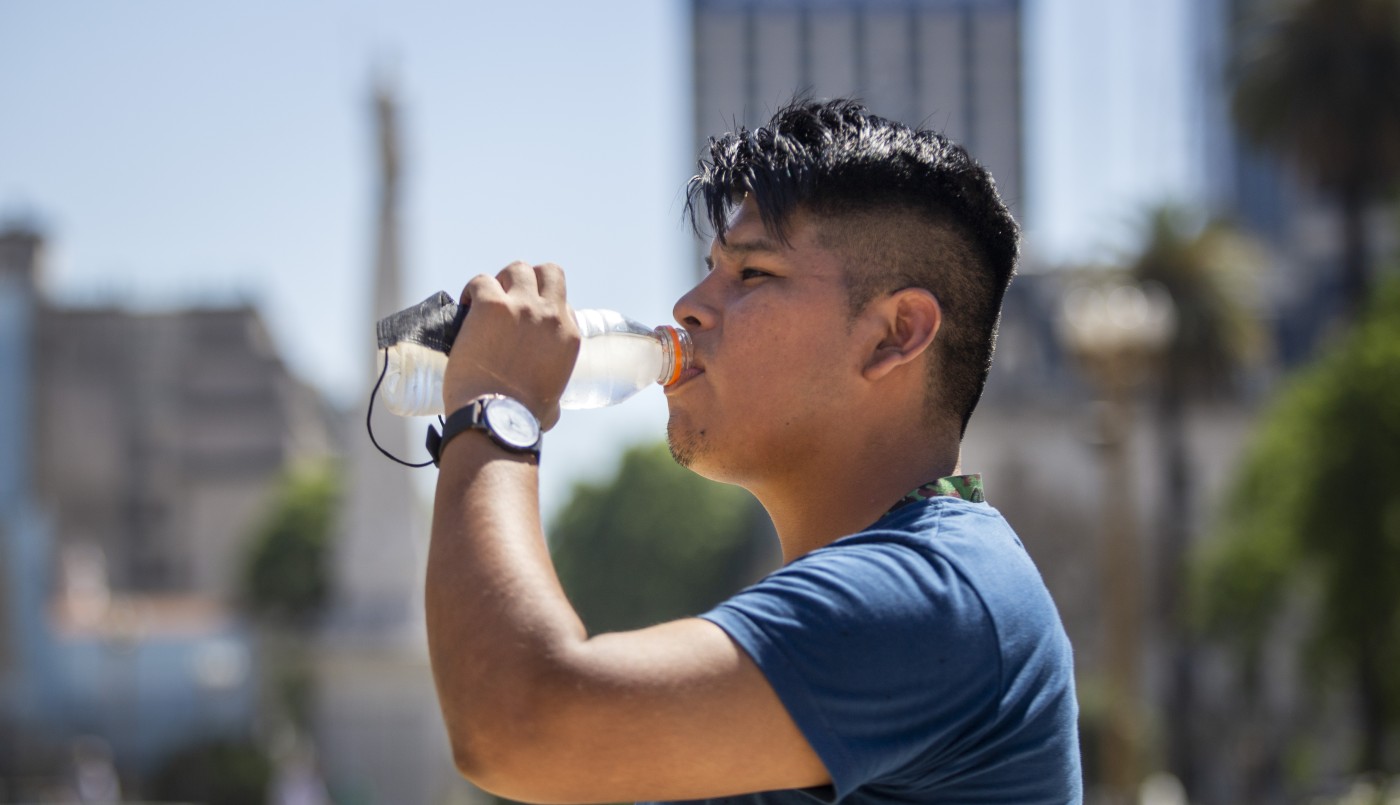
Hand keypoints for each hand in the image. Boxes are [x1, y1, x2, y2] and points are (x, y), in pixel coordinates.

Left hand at [441, 261, 578, 430]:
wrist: (495, 417)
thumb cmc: (521, 420)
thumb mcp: (553, 403)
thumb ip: (552, 394)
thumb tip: (546, 404)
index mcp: (569, 336)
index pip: (563, 304)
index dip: (544, 309)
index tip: (527, 321)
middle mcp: (550, 315)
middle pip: (549, 273)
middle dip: (530, 281)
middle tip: (510, 299)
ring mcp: (520, 307)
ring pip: (517, 269)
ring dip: (502, 281)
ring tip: (487, 300)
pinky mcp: (490, 306)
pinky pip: (481, 281)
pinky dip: (473, 290)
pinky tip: (467, 306)